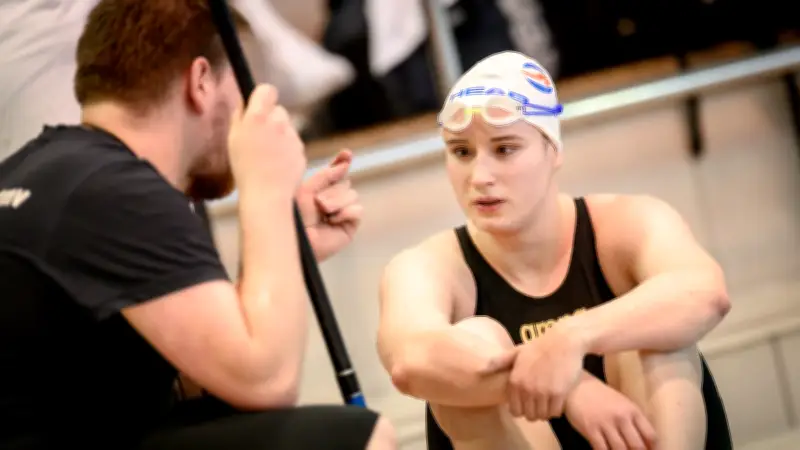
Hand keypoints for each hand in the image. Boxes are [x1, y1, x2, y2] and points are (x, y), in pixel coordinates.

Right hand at [227, 84, 306, 198]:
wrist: (266, 195)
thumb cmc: (244, 168)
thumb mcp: (233, 139)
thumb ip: (239, 117)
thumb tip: (245, 104)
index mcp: (258, 116)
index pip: (267, 89)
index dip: (263, 97)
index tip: (259, 107)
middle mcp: (278, 122)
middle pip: (279, 110)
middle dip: (272, 119)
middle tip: (261, 137)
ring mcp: (293, 136)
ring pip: (287, 127)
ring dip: (281, 135)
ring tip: (269, 155)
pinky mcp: (302, 150)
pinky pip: (294, 143)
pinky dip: (288, 150)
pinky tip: (278, 164)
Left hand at [296, 150, 361, 260]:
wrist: (296, 239)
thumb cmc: (295, 217)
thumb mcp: (306, 189)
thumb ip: (326, 175)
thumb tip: (345, 164)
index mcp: (319, 191)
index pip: (334, 174)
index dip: (341, 163)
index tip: (347, 154)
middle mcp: (332, 200)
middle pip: (345, 183)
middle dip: (331, 191)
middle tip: (318, 204)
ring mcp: (342, 213)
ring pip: (352, 195)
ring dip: (336, 202)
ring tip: (323, 212)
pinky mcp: (349, 226)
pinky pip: (357, 210)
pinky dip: (345, 213)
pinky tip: (333, 221)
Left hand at [507, 325, 585, 420]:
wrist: (562, 341)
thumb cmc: (539, 346)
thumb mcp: (516, 352)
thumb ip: (499, 362)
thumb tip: (480, 370)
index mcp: (515, 380)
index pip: (515, 411)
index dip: (522, 410)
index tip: (529, 404)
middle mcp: (526, 388)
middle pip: (529, 416)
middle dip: (534, 412)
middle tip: (540, 404)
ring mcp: (542, 391)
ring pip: (542, 416)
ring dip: (546, 412)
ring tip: (549, 402)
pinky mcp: (558, 393)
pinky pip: (555, 412)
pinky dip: (556, 409)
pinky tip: (558, 400)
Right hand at [565, 373, 656, 449]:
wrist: (577, 386)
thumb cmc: (601, 396)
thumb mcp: (622, 403)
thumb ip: (634, 420)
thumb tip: (645, 441)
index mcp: (632, 410)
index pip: (650, 435)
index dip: (653, 448)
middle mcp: (621, 417)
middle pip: (637, 446)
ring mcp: (605, 424)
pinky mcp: (590, 429)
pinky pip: (601, 449)